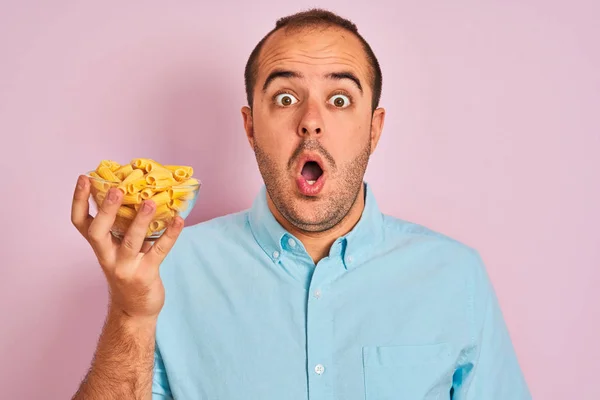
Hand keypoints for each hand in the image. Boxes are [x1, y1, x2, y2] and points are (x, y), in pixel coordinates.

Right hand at [71, 175, 183, 319]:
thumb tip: (142, 192)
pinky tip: (179, 219)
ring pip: (131, 241)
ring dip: (140, 220)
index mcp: (100, 246)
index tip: (84, 178)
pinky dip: (170, 234)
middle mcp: (107, 256)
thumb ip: (125, 227)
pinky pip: (159, 250)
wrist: (134, 310)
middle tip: (115, 189)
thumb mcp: (121, 249)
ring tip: (150, 202)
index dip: (79, 201)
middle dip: (106, 210)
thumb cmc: (129, 271)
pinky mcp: (145, 275)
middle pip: (98, 232)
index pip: (81, 223)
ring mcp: (125, 267)